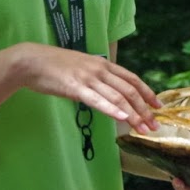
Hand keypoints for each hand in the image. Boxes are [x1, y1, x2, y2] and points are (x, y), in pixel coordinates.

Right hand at [14, 45, 160, 133]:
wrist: (32, 61)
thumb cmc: (55, 66)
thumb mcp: (83, 68)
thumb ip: (98, 79)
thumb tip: (110, 94)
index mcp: (103, 64)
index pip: (132, 78)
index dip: (147, 92)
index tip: (158, 106)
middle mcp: (99, 69)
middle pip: (129, 90)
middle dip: (144, 109)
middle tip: (154, 124)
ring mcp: (88, 78)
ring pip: (117, 97)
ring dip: (133, 114)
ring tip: (143, 128)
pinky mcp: (75, 87)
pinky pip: (97, 100)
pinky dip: (112, 109)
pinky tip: (122, 118)